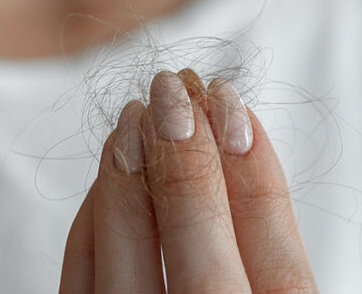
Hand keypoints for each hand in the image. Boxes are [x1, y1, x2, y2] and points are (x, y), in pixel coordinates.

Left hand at [59, 69, 316, 292]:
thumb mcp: (274, 288)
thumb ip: (263, 254)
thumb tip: (234, 145)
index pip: (281, 275)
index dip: (260, 185)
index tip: (234, 107)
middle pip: (202, 273)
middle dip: (187, 171)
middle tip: (173, 87)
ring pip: (127, 275)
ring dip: (128, 186)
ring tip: (136, 112)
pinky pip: (80, 282)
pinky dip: (95, 221)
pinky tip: (114, 164)